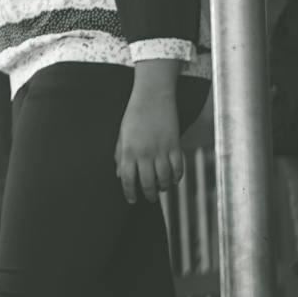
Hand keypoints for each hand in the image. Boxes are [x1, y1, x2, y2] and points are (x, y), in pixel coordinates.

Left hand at [116, 84, 184, 203]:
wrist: (153, 97)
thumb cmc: (134, 114)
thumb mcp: (122, 134)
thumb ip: (120, 155)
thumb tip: (119, 174)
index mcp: (128, 150)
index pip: (127, 179)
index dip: (129, 192)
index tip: (132, 200)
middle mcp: (144, 153)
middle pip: (147, 182)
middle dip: (149, 194)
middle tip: (150, 198)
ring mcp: (161, 150)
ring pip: (164, 178)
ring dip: (163, 187)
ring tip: (162, 188)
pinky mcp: (175, 145)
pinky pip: (178, 168)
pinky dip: (177, 177)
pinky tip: (174, 179)